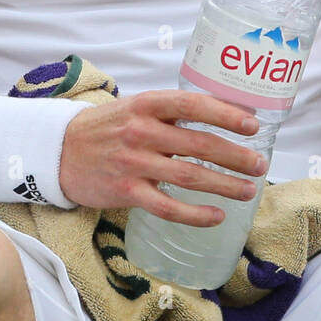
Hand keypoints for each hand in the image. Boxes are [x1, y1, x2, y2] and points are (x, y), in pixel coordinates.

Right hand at [58, 90, 269, 225]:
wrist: (60, 150)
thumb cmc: (107, 127)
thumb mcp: (136, 107)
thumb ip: (171, 111)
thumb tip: (221, 113)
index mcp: (147, 105)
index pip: (193, 105)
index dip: (226, 114)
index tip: (252, 125)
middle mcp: (142, 131)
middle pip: (199, 144)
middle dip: (235, 156)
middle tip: (260, 164)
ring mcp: (133, 163)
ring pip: (189, 176)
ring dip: (224, 185)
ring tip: (248, 191)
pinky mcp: (126, 191)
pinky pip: (167, 207)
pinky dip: (195, 214)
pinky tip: (216, 216)